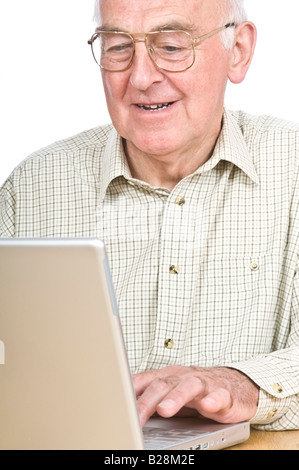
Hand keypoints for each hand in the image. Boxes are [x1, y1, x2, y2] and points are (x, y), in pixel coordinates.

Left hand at [133, 366, 258, 426]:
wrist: (234, 385)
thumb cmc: (197, 391)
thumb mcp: (170, 393)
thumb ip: (149, 397)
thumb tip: (122, 409)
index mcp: (168, 376)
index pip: (145, 381)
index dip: (130, 392)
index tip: (117, 406)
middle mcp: (183, 377)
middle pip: (163, 384)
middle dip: (148, 400)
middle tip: (136, 415)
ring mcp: (204, 383)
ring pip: (189, 387)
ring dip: (176, 398)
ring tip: (165, 410)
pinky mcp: (224, 394)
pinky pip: (219, 395)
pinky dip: (213, 400)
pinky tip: (207, 406)